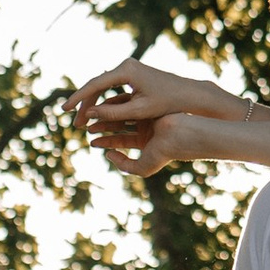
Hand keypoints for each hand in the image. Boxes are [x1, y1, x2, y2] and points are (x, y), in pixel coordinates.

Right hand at [70, 57, 263, 143]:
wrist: (188, 94)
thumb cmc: (167, 103)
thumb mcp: (139, 111)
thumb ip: (113, 113)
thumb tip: (88, 114)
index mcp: (126, 71)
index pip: (95, 85)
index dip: (78, 99)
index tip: (65, 110)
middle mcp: (126, 65)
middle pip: (97, 85)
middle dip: (84, 104)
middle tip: (73, 121)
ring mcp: (129, 69)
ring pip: (103, 87)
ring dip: (93, 104)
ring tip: (82, 122)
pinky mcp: (133, 75)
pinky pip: (112, 88)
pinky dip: (104, 101)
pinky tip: (96, 114)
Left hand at [89, 108, 224, 179]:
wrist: (183, 134)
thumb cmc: (164, 152)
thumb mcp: (142, 168)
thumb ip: (124, 166)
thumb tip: (109, 155)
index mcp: (146, 142)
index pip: (121, 141)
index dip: (106, 141)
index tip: (92, 141)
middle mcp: (146, 127)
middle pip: (119, 125)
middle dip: (103, 126)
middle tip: (87, 126)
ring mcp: (148, 114)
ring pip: (123, 113)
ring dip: (107, 115)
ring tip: (91, 116)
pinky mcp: (149, 103)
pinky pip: (129, 102)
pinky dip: (115, 104)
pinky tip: (103, 105)